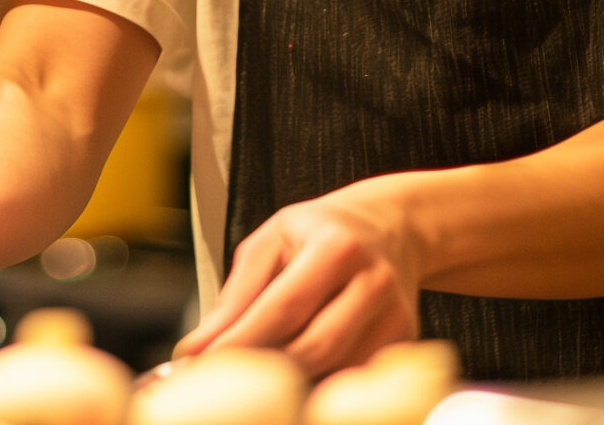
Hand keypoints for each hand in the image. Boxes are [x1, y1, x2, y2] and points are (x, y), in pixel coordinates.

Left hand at [178, 184, 422, 374]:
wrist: (391, 226)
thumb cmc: (322, 232)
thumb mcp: (272, 241)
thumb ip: (236, 294)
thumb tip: (198, 345)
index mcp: (336, 247)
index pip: (282, 308)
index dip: (239, 342)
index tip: (200, 362)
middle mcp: (373, 281)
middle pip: (313, 347)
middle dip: (264, 368)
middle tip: (228, 378)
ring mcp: (395, 314)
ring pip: (333, 368)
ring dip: (291, 377)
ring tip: (260, 369)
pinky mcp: (404, 339)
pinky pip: (352, 372)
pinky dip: (320, 375)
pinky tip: (299, 364)